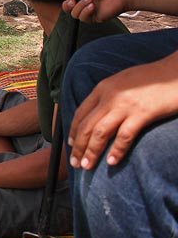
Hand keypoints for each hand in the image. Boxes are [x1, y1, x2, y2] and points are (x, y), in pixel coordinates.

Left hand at [69, 52, 177, 169]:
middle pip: (87, 125)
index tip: (71, 145)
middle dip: (79, 146)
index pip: (81, 113)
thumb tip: (97, 113)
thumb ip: (108, 95)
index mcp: (103, 87)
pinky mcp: (142, 113)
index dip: (73, 131)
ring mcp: (125, 105)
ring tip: (86, 166)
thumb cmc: (153, 78)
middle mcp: (110, 96)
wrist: (177, 72)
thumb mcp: (122, 82)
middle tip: (75, 163)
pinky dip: (116, 150)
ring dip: (91, 151)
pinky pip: (124, 136)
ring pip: (100, 132)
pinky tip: (111, 162)